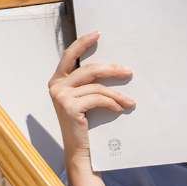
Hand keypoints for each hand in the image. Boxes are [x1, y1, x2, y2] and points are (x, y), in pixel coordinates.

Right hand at [49, 31, 134, 168]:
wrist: (81, 152)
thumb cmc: (86, 127)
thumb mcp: (85, 102)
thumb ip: (88, 86)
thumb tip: (112, 71)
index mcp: (58, 80)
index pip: (70, 55)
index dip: (83, 43)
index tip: (98, 33)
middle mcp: (56, 85)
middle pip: (88, 69)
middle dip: (110, 69)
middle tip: (129, 71)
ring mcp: (61, 95)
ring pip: (96, 86)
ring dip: (117, 92)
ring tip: (130, 100)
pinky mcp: (69, 106)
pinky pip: (97, 98)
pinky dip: (112, 102)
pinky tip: (120, 108)